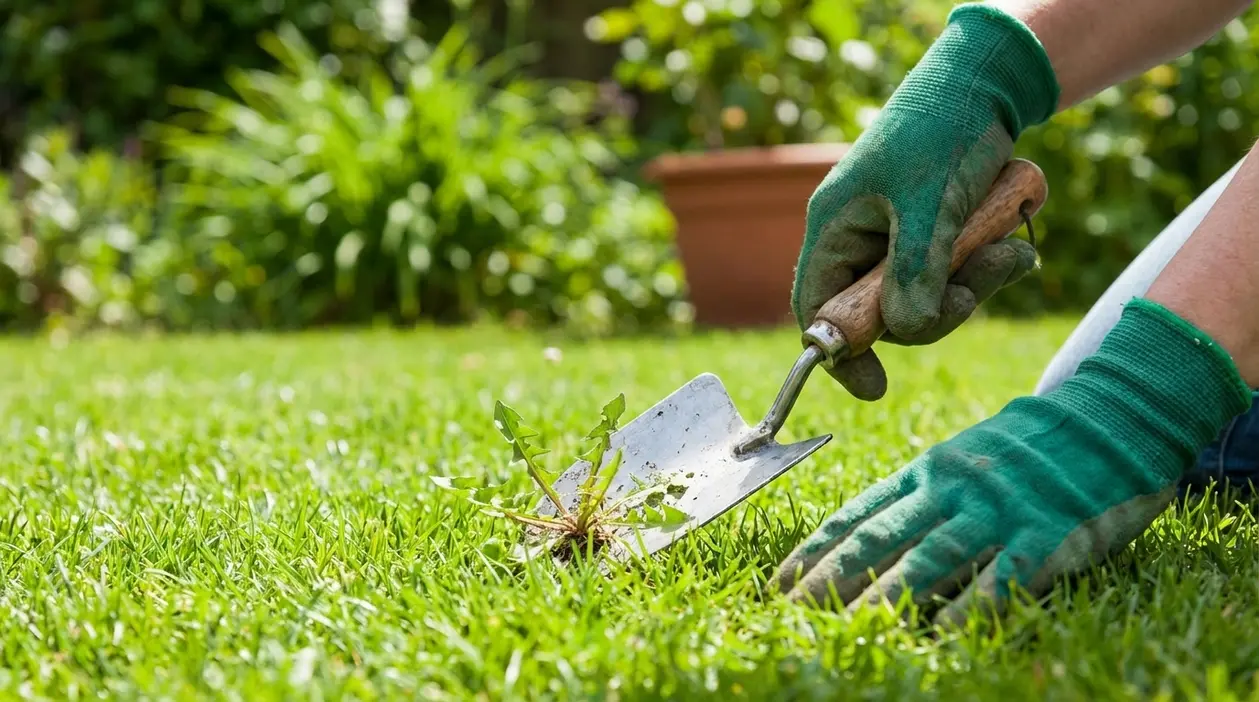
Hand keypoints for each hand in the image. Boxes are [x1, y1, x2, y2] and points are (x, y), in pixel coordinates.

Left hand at [774, 300, 1251, 624]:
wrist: (1106, 417)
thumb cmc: (1025, 450)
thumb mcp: (962, 461)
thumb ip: (920, 499)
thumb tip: (865, 546)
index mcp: (927, 471)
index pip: (859, 515)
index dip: (816, 550)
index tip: (780, 580)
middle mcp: (952, 488)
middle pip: (881, 538)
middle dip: (831, 577)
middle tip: (793, 609)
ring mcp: (998, 509)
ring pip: (930, 558)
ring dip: (885, 595)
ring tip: (848, 624)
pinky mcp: (1046, 532)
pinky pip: (1005, 575)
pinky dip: (974, 607)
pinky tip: (947, 634)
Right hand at [792, 5, 1056, 399]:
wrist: (990, 82)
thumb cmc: (943, 127)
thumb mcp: (929, 200)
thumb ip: (915, 269)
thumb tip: (906, 330)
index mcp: (837, 228)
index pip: (818, 309)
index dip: (838, 352)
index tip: (875, 387)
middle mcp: (862, 239)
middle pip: (885, 312)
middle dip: (937, 308)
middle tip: (977, 288)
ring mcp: (900, 239)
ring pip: (930, 297)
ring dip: (975, 285)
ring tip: (1013, 251)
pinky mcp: (939, 235)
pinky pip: (958, 275)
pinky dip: (990, 267)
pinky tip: (1016, 243)